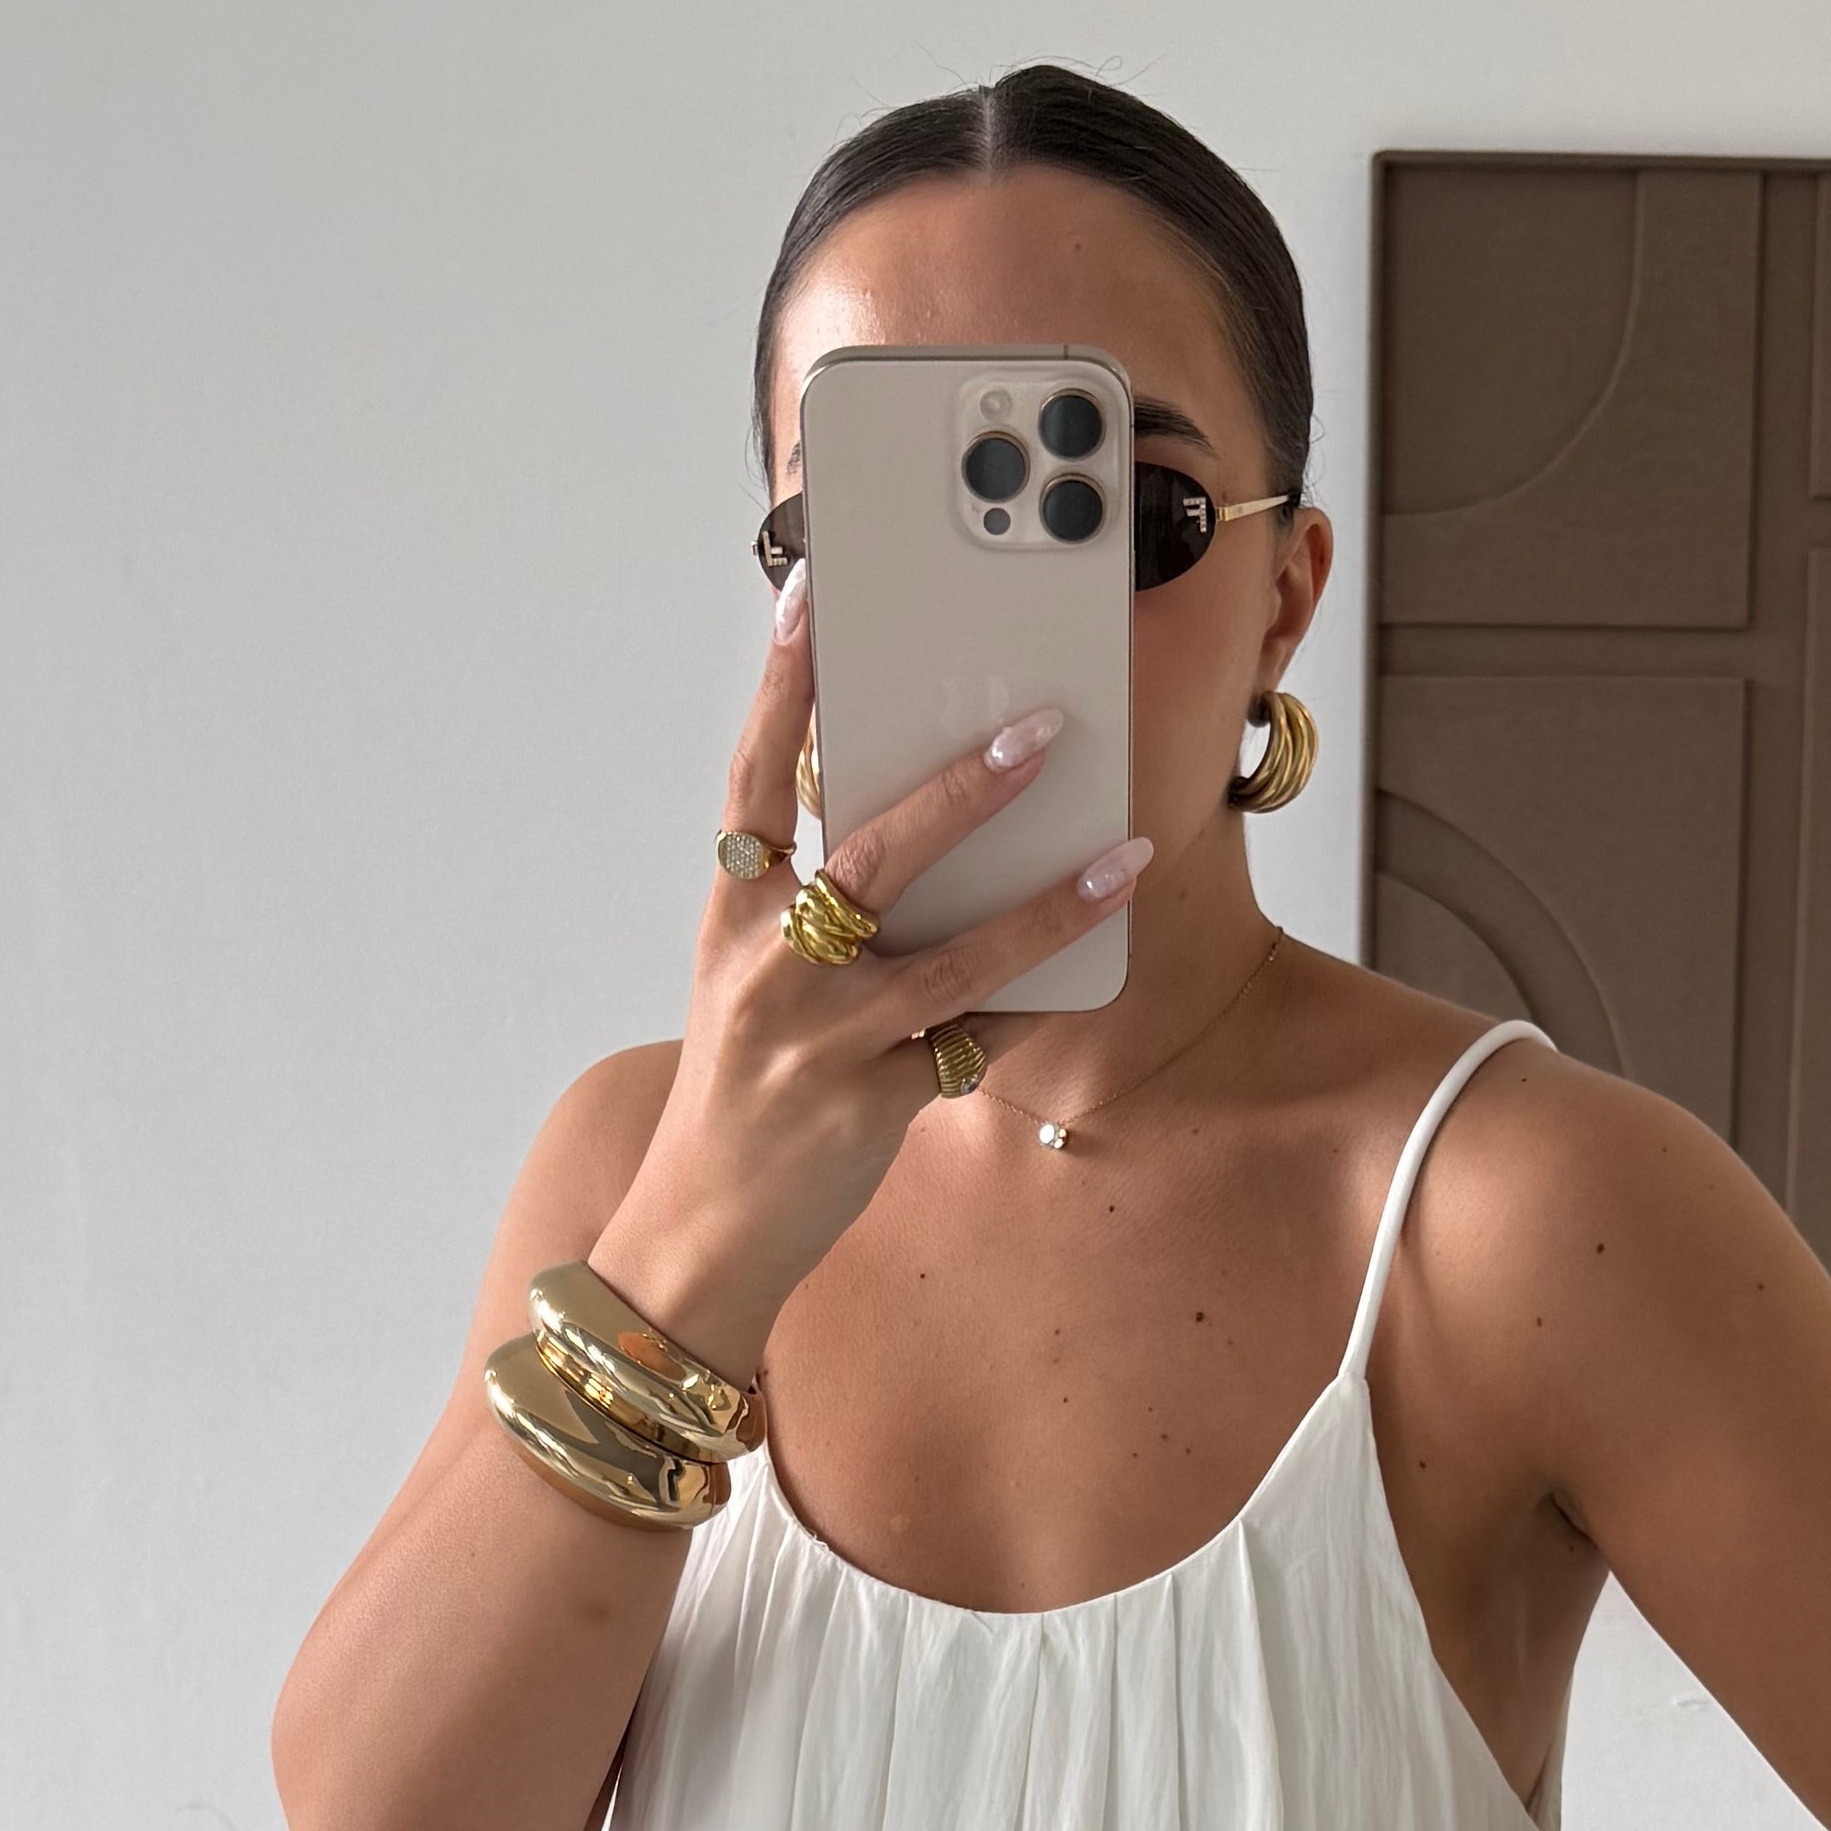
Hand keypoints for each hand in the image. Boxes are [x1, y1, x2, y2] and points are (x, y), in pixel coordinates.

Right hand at [586, 564, 1150, 1367]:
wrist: (704, 1227)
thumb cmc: (740, 1087)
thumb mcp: (748, 979)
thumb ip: (809, 903)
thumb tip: (913, 818)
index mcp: (730, 917)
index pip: (753, 782)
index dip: (782, 692)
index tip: (811, 604)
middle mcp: (770, 968)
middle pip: (873, 857)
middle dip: (961, 791)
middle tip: (1040, 732)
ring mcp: (822, 1040)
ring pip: (955, 958)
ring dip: (1050, 905)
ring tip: (1126, 855)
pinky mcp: (871, 1105)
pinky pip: (974, 1042)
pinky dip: (1032, 1007)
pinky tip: (1095, 967)